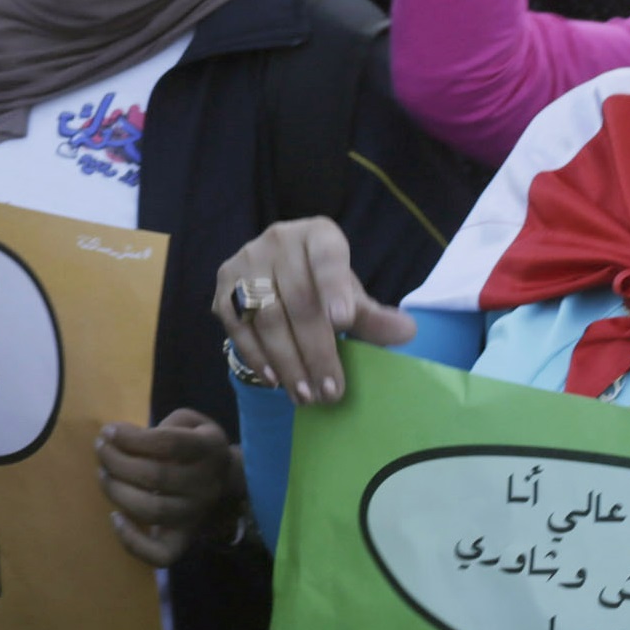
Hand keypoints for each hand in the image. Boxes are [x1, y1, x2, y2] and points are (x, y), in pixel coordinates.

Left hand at [98, 409, 241, 565]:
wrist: (225, 482)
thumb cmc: (195, 446)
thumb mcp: (189, 422)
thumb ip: (160, 425)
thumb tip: (121, 436)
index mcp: (208, 449)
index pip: (169, 444)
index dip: (133, 438)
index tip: (108, 432)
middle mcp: (205, 485)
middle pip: (156, 477)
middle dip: (118, 461)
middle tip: (101, 449)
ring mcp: (194, 516)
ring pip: (152, 511)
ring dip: (118, 492)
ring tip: (103, 475)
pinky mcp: (183, 541)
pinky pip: (159, 554)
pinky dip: (132, 541)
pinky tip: (115, 518)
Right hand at [215, 217, 413, 404]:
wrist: (277, 271)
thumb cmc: (322, 285)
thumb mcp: (350, 296)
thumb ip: (373, 316)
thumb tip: (406, 331)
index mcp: (318, 235)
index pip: (327, 259)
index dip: (334, 288)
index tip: (343, 322)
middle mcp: (278, 240)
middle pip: (297, 299)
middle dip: (314, 350)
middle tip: (330, 391)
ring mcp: (246, 261)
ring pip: (266, 316)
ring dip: (286, 361)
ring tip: (305, 395)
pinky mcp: (223, 286)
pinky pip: (237, 325)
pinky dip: (255, 355)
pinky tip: (274, 379)